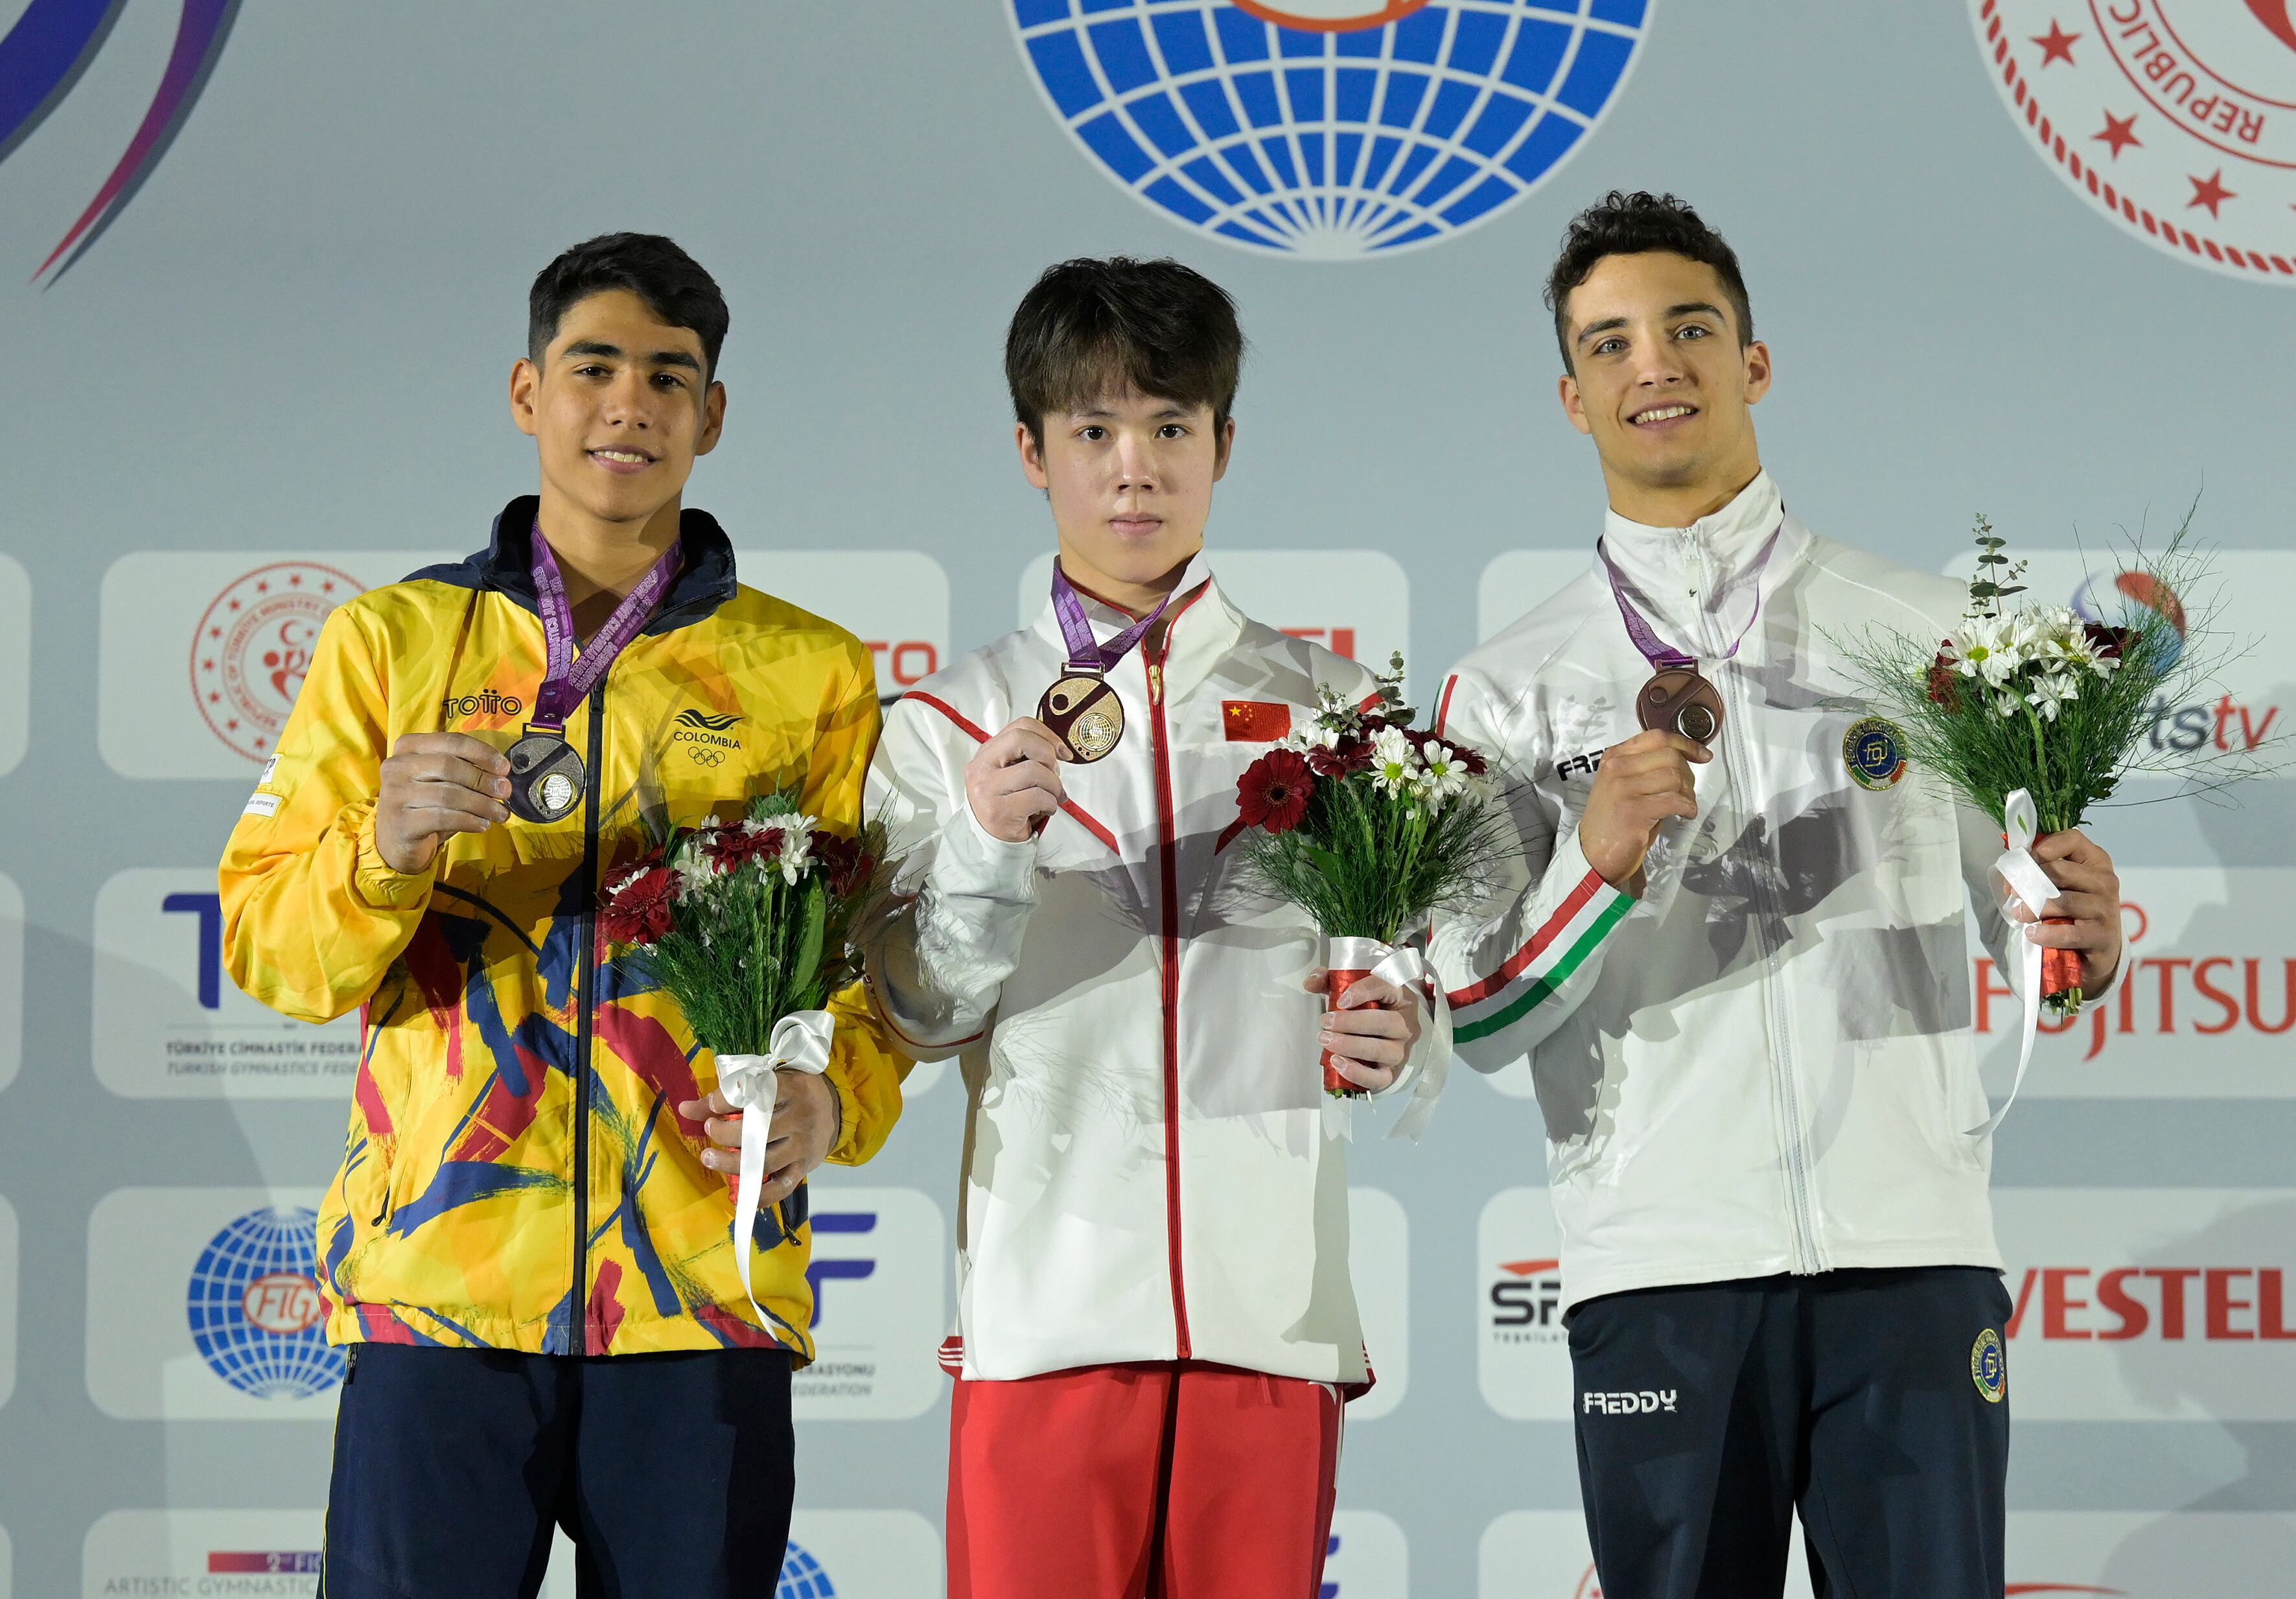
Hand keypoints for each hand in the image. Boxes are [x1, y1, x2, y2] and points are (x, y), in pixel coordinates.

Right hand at [375, 732, 511, 872]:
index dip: (481, 753)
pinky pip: (444, 818)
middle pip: (449, 766)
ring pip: (449, 794)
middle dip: (483, 779)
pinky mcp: (401, 821)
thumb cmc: (424, 803)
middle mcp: (396, 766)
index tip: (504, 768)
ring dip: (482, 804)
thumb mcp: (439, 779)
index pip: (450, 741)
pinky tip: (482, 825)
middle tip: (505, 792)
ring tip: (500, 813)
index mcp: (408, 747)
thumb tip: (501, 774)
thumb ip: (463, 768)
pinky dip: (469, 821)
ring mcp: (395, 794)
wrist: (395, 839)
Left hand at [679, 1072, 840, 1208]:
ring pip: (764, 1161)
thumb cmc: (793, 1092)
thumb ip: (727, 1096)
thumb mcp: (769, 1082)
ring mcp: (803, 1145)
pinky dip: (760, 1196)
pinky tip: (738, 1197)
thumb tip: (684, 1108)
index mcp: (792, 1089)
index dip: (727, 1102)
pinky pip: (781, 1187)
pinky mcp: (804, 1167)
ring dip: (731, 1164)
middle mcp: (800, 1117)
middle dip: (726, 1133)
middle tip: (710, 1129)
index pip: (756, 1094)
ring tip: (709, 1158)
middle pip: (758, 1131)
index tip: (712, 1107)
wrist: (836, 1108)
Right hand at [965, 716, 1066, 842]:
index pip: (1019, 727)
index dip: (1047, 735)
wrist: (991, 839)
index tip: (1061, 751)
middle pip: (1023, 740)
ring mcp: (987, 789)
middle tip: (1054, 772)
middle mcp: (981, 768)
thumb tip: (1057, 749)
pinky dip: (1050, 803)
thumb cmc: (1005, 804)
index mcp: (986, 754)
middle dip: (1048, 755)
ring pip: (1034, 770)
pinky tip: (1045, 808)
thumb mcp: (1008, 773)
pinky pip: (1038, 796)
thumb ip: (1025, 756)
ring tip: (1052, 795)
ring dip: (1053, 784)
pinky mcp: (999, 810)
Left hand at [1305, 969, 1421, 1092]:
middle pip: (1386, 1022)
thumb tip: (1310, 983)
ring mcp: (1401, 1050)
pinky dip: (1357, 1072)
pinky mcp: (1392, 1072)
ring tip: (1325, 1040)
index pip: (1387, 988)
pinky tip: (1337, 1062)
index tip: (1340, 1000)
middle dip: (1351, 1023)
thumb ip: (1330, 981)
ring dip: (1350, 1046)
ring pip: (1382, 1050)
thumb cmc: (1367, 1009)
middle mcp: (1406, 1023)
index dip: (1363, 992)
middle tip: (1325, 1022)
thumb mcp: (1351, 989)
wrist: (1379, 1037)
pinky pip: (1380, 1078)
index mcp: (1400, 996)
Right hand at [1578, 729, 1710, 893]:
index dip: (1686, 744)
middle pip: (1670, 756)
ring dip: (1688, 793)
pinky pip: (1675, 801)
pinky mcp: (1634, 811)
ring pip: (1674, 777)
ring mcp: (1623, 788)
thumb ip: (1645, 767)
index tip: (1703, 755)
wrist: (1593, 854)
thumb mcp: (1624, 784)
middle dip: (1688, 774)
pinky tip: (1686, 815)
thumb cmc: (1614, 820)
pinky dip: (1688, 808)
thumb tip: (1684, 760)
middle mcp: (1616, 767)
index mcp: (1614, 757)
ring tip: (1685, 806)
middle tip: (1687, 792)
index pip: (1657, 737)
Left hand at [2007, 828, 2122, 993]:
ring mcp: (2106, 908)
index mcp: (2096, 861)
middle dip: (2030, 881)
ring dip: (2034, 908)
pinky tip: (2032, 934)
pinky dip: (2046, 934)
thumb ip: (2045, 870)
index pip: (2072, 839)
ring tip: (2019, 915)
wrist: (2101, 946)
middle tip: (2012, 892)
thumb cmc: (2076, 908)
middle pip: (2061, 871)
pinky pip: (2069, 933)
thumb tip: (2011, 865)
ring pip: (2062, 901)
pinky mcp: (2102, 935)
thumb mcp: (2065, 884)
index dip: (2043, 847)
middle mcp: (2105, 880)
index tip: (2022, 861)